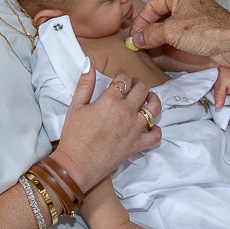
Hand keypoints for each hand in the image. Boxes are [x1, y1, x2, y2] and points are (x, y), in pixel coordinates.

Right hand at [51, 65, 161, 190]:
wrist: (77, 165)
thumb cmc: (74, 136)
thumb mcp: (75, 107)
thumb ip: (84, 84)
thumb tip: (88, 63)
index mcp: (110, 101)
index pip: (124, 79)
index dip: (122, 76)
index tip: (119, 79)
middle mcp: (126, 112)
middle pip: (142, 89)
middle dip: (138, 84)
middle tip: (133, 87)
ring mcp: (134, 129)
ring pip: (154, 108)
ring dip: (152, 100)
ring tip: (147, 100)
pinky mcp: (137, 145)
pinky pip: (156, 135)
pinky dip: (155, 130)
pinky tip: (148, 126)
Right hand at [129, 0, 229, 62]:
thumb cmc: (207, 31)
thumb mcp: (171, 32)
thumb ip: (150, 34)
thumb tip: (136, 40)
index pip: (152, 5)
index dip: (141, 22)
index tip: (133, 37)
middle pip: (159, 14)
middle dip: (148, 29)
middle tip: (138, 43)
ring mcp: (194, 14)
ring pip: (168, 24)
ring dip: (158, 36)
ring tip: (147, 48)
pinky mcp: (199, 27)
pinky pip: (178, 32)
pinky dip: (168, 40)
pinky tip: (162, 49)